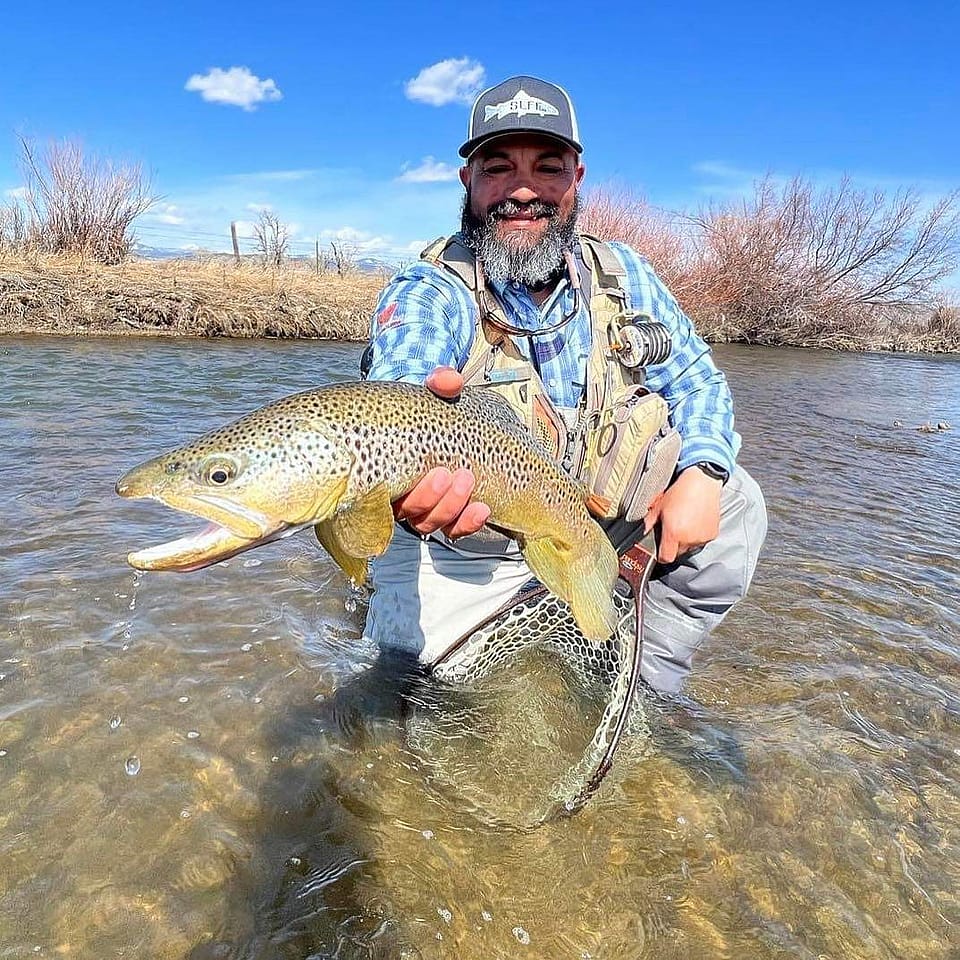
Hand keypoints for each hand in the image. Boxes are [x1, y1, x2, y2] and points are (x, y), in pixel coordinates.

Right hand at [391, 367, 491, 538]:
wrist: (451, 418)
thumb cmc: (435, 407)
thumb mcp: (436, 392)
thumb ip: (441, 382)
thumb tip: (448, 380)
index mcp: (388, 467)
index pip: (383, 492)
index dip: (400, 488)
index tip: (421, 470)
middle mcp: (402, 493)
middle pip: (408, 512)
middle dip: (429, 498)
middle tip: (449, 474)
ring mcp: (426, 506)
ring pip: (429, 523)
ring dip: (450, 509)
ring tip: (467, 481)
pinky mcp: (450, 513)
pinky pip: (453, 529)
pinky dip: (467, 523)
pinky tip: (483, 510)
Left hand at [643, 466, 721, 563]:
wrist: (702, 482)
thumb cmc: (680, 491)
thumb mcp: (658, 506)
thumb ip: (648, 523)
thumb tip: (642, 532)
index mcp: (673, 533)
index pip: (666, 558)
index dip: (661, 555)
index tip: (660, 549)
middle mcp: (689, 539)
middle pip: (677, 553)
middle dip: (673, 545)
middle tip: (672, 529)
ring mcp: (702, 538)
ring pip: (690, 547)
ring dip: (686, 539)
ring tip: (685, 522)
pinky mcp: (712, 534)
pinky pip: (701, 541)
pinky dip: (697, 535)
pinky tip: (694, 521)